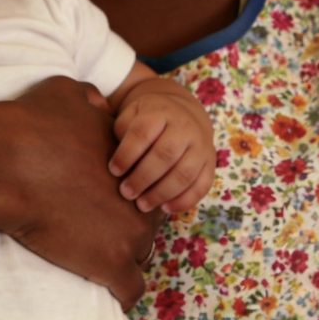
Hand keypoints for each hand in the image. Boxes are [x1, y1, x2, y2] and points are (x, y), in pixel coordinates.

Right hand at [0, 76, 159, 308]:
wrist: (9, 164)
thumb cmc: (32, 125)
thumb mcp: (67, 92)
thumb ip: (90, 99)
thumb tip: (98, 104)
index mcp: (133, 163)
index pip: (145, 186)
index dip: (123, 197)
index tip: (97, 203)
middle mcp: (141, 198)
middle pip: (147, 223)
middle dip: (125, 228)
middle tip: (94, 233)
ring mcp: (130, 234)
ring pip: (141, 256)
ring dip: (121, 259)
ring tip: (94, 261)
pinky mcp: (111, 265)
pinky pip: (131, 291)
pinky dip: (119, 293)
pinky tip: (101, 288)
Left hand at [110, 78, 215, 213]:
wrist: (184, 112)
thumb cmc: (149, 118)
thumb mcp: (132, 113)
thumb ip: (120, 129)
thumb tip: (109, 153)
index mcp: (161, 111)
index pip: (143, 132)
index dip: (127, 154)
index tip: (113, 170)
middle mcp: (185, 127)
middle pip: (165, 155)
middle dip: (142, 177)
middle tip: (125, 193)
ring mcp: (201, 145)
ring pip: (184, 173)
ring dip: (161, 193)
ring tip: (141, 205)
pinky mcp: (210, 163)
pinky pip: (202, 185)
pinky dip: (184, 200)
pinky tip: (165, 208)